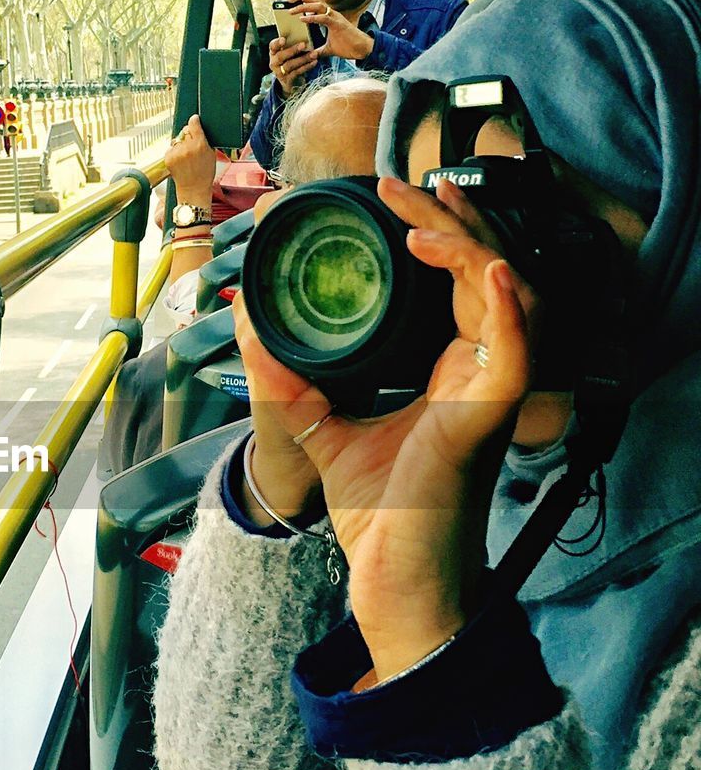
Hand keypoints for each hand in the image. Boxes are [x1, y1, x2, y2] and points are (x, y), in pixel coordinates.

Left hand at [165, 114, 215, 206]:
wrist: (194, 189)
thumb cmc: (204, 173)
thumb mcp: (211, 154)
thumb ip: (205, 139)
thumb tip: (198, 126)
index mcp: (199, 144)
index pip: (193, 123)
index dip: (194, 121)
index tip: (194, 120)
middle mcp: (187, 147)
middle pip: (184, 130)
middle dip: (188, 136)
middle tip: (192, 146)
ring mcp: (176, 153)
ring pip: (176, 139)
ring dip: (180, 144)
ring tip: (186, 157)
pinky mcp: (168, 158)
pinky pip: (170, 148)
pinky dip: (174, 152)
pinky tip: (180, 161)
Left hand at [249, 177, 537, 679]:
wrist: (391, 584)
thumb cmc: (378, 520)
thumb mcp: (322, 435)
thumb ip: (292, 386)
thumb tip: (252, 331)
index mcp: (449, 375)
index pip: (458, 285)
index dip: (440, 235)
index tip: (396, 201)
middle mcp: (476, 378)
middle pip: (485, 275)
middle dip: (450, 223)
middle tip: (404, 185)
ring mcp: (486, 399)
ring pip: (507, 300)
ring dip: (470, 249)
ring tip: (425, 219)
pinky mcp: (484, 426)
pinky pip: (517, 357)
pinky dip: (509, 311)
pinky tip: (488, 272)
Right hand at [269, 35, 318, 96]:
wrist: (290, 81)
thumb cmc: (291, 60)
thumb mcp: (289, 52)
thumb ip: (292, 44)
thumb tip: (304, 33)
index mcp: (274, 53)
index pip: (273, 46)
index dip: (277, 43)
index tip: (284, 39)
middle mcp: (274, 63)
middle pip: (281, 56)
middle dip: (292, 50)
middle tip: (303, 44)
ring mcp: (279, 72)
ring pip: (290, 65)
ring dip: (303, 59)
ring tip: (314, 54)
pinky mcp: (287, 80)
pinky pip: (297, 72)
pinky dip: (306, 67)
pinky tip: (314, 62)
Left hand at [289, 0, 374, 61]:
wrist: (361, 50)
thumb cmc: (348, 47)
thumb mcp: (328, 49)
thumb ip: (319, 50)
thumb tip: (311, 55)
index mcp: (329, 17)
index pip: (315, 6)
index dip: (304, 2)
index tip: (292, 3)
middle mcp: (332, 14)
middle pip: (315, 1)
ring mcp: (335, 18)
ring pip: (318, 6)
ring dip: (304, 7)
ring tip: (292, 10)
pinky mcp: (338, 24)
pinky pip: (323, 17)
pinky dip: (312, 18)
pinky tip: (302, 19)